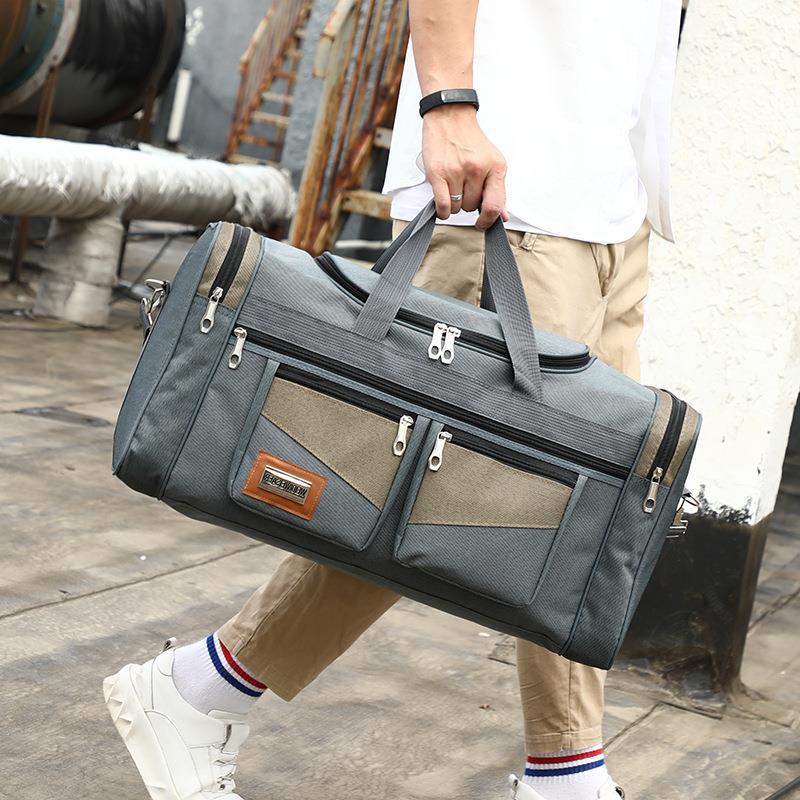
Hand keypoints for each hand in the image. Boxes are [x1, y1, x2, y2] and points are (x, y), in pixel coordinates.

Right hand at [421, 104, 508, 229]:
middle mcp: (477, 169)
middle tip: (463, 187)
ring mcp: (457, 171)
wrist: (450, 116)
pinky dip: (443, 211)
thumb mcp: (491, 162)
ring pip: (457, 208)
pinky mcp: (438, 173)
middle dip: (467, 202)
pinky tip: (443, 204)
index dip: (488, 220)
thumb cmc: (470, 141)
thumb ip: (497, 190)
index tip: (482, 223)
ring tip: (453, 186)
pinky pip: (443, 206)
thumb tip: (503, 217)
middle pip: (472, 207)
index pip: (495, 206)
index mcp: (495, 167)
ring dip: (454, 204)